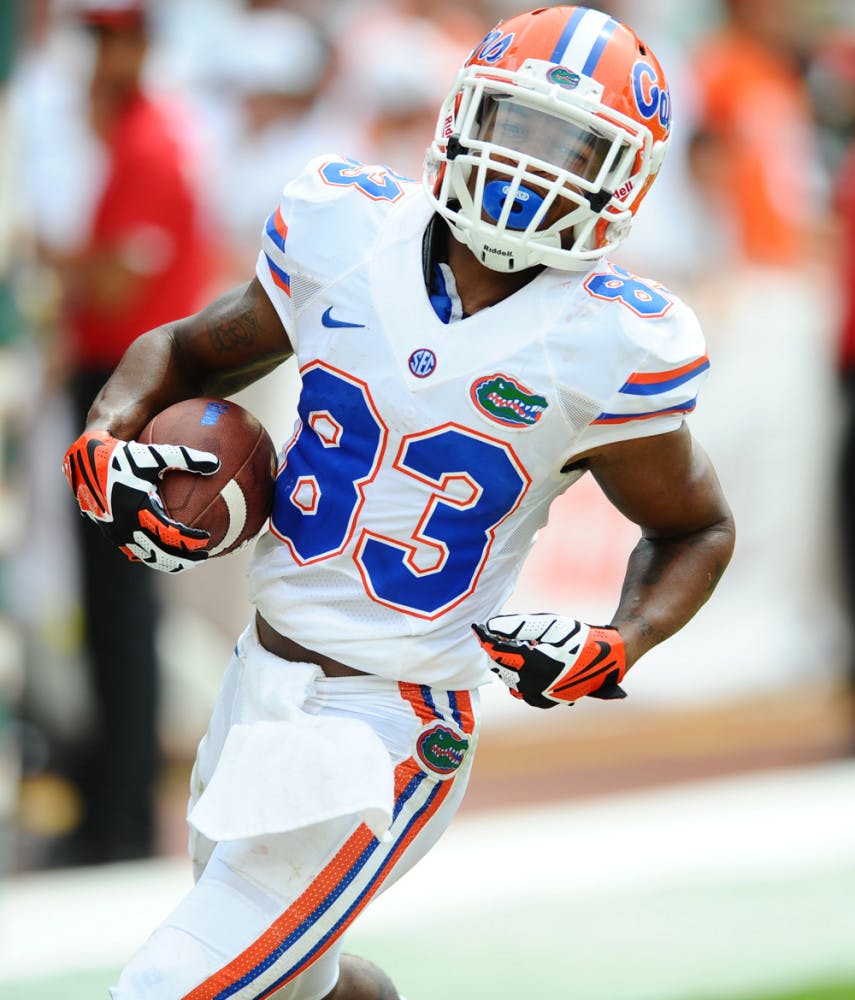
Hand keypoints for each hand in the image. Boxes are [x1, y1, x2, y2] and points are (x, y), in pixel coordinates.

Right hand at [63, 429, 219, 572]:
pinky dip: (153, 555)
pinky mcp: (111, 533)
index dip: (190, 541)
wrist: (84, 460)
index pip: (170, 534)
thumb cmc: (123, 455)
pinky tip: (167, 550)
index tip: (207, 540)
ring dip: (169, 561)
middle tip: (205, 556)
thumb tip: (215, 463)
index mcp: (139, 510)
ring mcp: (117, 533)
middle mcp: (127, 526)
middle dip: (185, 559)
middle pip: (161, 555)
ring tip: (188, 559)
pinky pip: (135, 551)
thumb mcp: (155, 454)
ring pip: (147, 557)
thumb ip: (185, 458)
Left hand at [472, 613, 627, 708]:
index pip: (498, 651)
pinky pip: (519, 688)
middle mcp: (532, 686)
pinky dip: (519, 674)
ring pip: (508, 677)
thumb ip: (516, 626)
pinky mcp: (543, 702)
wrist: (606, 659)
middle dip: (499, 648)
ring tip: (523, 647)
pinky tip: (530, 662)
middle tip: (503, 634)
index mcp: (533, 666)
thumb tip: (489, 627)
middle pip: (500, 665)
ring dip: (509, 661)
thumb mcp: (548, 624)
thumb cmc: (578, 637)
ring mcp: (538, 697)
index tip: (476, 628)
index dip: (486, 638)